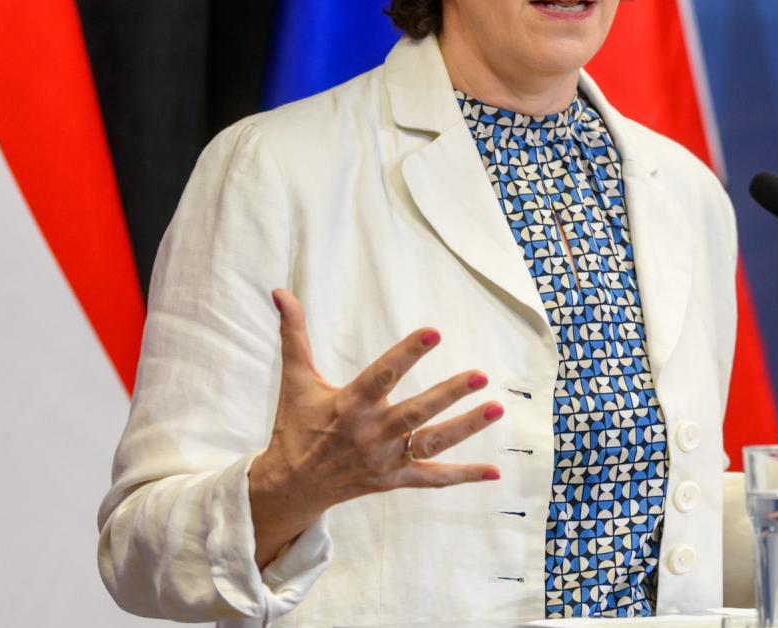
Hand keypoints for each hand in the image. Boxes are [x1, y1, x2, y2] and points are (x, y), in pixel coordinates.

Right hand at [248, 289, 503, 566]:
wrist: (290, 485)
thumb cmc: (296, 425)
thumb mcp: (295, 379)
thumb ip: (294, 334)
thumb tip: (281, 292)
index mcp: (348, 404)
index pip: (382, 375)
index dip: (408, 354)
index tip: (434, 332)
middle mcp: (370, 433)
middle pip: (416, 413)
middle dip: (449, 394)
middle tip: (481, 375)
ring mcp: (384, 459)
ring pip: (431, 443)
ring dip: (466, 427)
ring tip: (497, 408)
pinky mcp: (393, 480)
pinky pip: (432, 479)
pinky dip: (462, 476)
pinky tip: (493, 471)